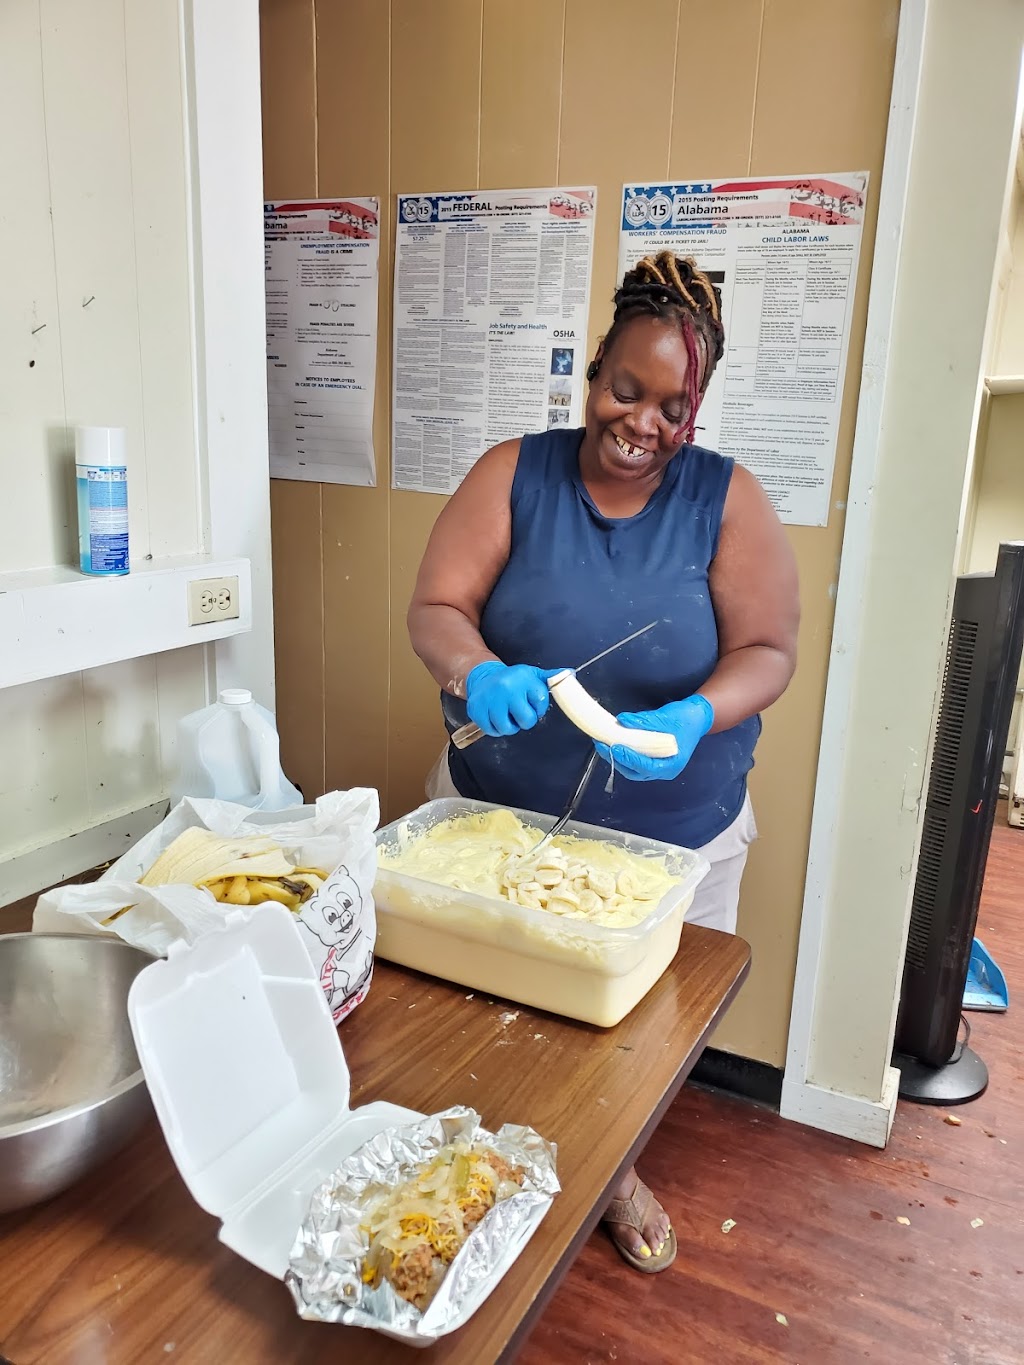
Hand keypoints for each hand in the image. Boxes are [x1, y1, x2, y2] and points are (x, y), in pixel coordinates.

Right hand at [465, 661, 559, 737]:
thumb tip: (570, 674)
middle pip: (526, 720)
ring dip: (509, 727)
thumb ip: (552, 677)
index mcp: (524, 678)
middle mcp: (507, 687)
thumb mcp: (532, 675)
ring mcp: (490, 699)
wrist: (484, 676)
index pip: (541, 702)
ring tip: (507, 715)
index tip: (532, 703)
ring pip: (507, 728)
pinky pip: (491, 730)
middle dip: (525, 721)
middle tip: (519, 713)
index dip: (538, 708)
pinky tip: (495, 717)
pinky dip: (494, 729)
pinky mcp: (476, 709)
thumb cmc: (512, 680)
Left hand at [596, 695, 713, 780]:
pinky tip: (614, 744)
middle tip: (602, 744)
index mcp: (672, 764)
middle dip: (617, 759)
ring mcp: (658, 767)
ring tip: (604, 744)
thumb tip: (622, 720)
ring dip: (617, 758)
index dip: (629, 758)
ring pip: (632, 769)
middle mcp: (664, 770)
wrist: (696, 717)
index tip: (615, 747)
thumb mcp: (665, 717)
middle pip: (636, 771)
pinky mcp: (652, 761)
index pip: (646, 766)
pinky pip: (634, 762)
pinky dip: (623, 755)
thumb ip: (643, 721)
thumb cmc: (685, 718)